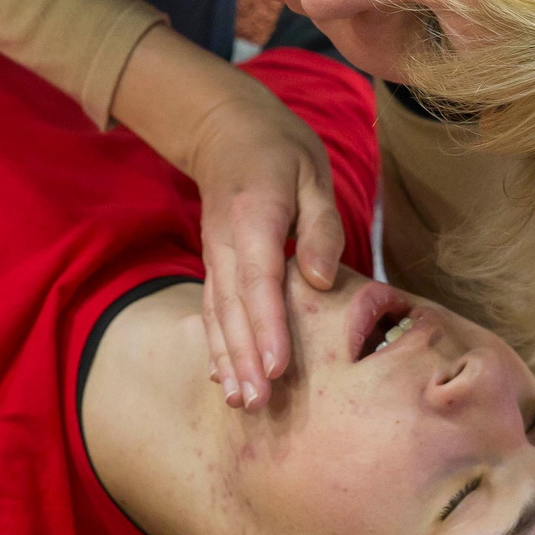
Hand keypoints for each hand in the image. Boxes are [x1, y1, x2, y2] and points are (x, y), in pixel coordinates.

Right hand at [111, 29, 345, 407]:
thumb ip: (320, 226)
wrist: (226, 130)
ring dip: (228, 360)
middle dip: (244, 359)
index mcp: (253, 216)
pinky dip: (216, 345)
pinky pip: (212, 310)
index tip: (278, 367)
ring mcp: (213, 255)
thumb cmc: (280, 151)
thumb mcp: (311, 174)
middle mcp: (224, 242)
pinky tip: (222, 378)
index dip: (267, 326)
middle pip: (232, 308)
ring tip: (240, 402)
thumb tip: (322, 280)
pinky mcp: (213, 265)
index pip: (259, 280)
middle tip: (258, 404)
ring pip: (217, 314)